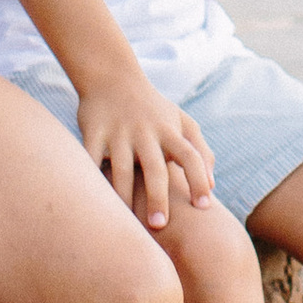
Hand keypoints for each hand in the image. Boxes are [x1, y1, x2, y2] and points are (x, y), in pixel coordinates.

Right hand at [77, 66, 214, 227]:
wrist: (111, 77)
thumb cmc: (153, 108)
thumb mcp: (181, 121)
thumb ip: (201, 150)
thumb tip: (212, 186)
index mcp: (169, 131)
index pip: (191, 155)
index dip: (199, 179)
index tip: (204, 206)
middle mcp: (146, 132)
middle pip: (155, 168)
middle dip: (158, 198)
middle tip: (159, 225)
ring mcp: (118, 132)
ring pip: (120, 169)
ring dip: (124, 197)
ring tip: (126, 224)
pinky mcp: (93, 131)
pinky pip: (90, 159)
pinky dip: (90, 179)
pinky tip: (93, 202)